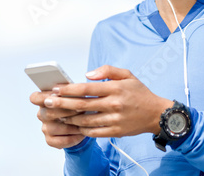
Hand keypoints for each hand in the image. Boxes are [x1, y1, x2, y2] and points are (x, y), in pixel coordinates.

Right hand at [29, 90, 84, 148]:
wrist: (80, 121)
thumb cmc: (75, 103)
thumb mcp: (72, 95)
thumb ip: (69, 91)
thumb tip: (72, 90)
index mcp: (44, 100)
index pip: (35, 98)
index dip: (43, 96)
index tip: (56, 94)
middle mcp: (42, 114)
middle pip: (48, 113)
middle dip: (66, 111)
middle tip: (80, 110)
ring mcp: (45, 128)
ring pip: (56, 128)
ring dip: (72, 126)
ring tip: (84, 123)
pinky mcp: (50, 140)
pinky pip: (61, 141)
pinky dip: (73, 138)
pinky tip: (81, 133)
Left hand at [43, 65, 172, 137]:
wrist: (156, 114)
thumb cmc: (139, 92)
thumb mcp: (127, 74)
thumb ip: (107, 70)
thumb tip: (88, 74)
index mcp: (115, 89)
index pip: (86, 88)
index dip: (69, 89)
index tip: (55, 89)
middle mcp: (114, 104)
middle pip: (82, 105)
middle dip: (62, 104)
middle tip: (47, 103)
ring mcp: (114, 120)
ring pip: (85, 120)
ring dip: (69, 118)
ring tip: (57, 114)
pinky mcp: (115, 131)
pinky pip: (93, 132)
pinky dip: (81, 129)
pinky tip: (72, 124)